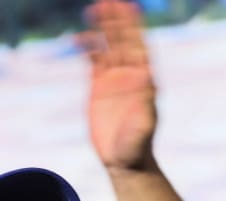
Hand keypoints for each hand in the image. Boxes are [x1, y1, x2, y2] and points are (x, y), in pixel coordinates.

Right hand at [82, 0, 159, 170]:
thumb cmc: (137, 145)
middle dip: (116, 21)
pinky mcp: (98, 88)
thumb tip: (148, 78)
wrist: (124, 160)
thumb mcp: (144, 124)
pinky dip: (86, 49)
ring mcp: (113, 80)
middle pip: (122, 40)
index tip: (128, 7)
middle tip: (107, 1)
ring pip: (107, 47)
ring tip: (93, 9)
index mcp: (144, 78)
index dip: (134, 26)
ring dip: (102, 29)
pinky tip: (78, 37)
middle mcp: (130, 75)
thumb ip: (145, 103)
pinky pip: (92, 62)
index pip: (139, 45)